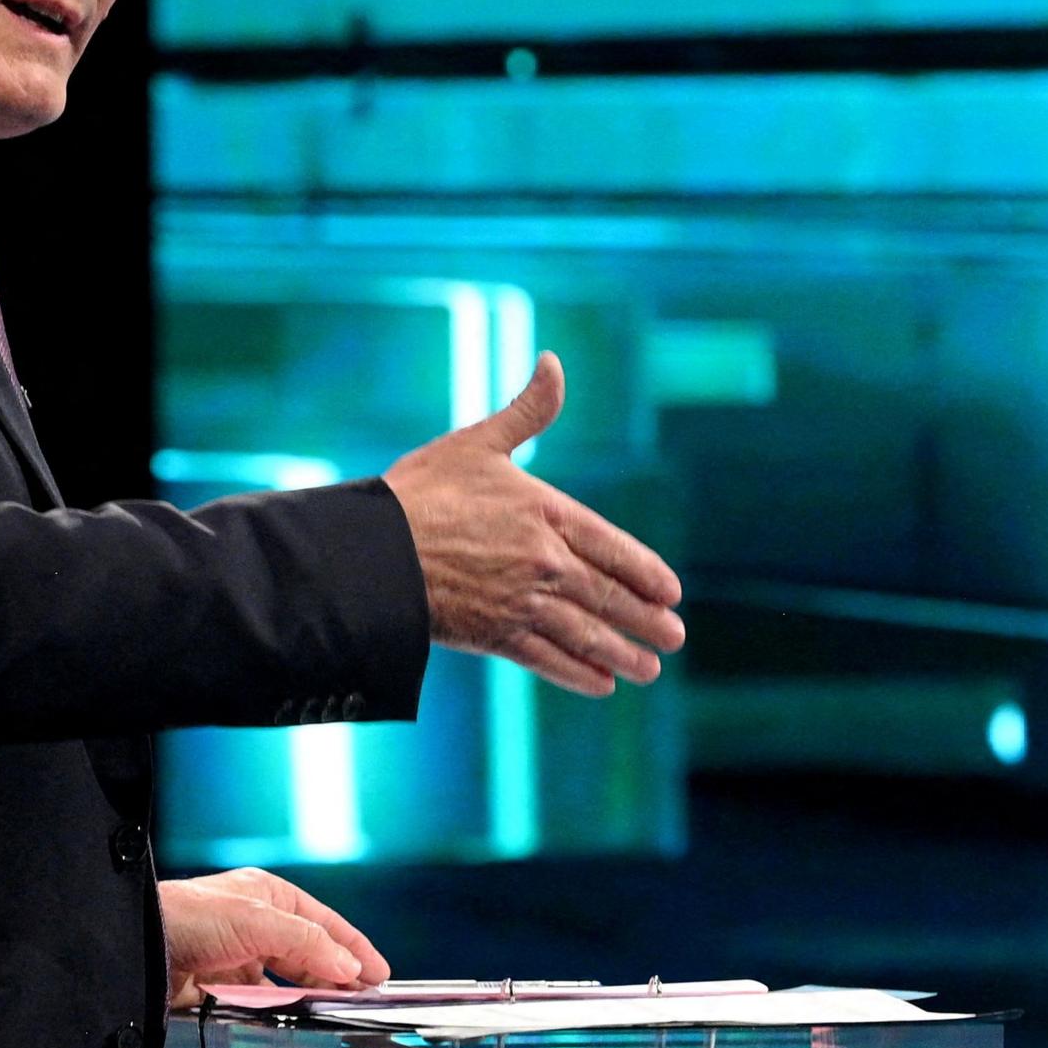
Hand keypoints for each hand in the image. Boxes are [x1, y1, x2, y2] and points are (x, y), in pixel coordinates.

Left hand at [159, 867, 390, 1010]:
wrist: (138, 948)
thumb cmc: (187, 916)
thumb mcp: (256, 921)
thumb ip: (307, 943)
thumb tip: (347, 965)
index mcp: (268, 896)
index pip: (324, 923)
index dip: (354, 947)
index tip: (378, 972)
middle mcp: (255, 925)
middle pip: (309, 954)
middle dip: (336, 975)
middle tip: (362, 998)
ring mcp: (238, 958)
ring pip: (285, 983)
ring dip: (307, 997)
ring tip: (332, 1012)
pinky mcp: (220, 988)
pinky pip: (257, 1005)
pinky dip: (275, 1014)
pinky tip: (290, 1023)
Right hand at [381, 352, 686, 697]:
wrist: (372, 553)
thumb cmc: (421, 492)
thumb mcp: (478, 442)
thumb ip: (526, 410)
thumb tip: (554, 362)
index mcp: (546, 513)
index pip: (613, 546)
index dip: (645, 571)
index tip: (671, 592)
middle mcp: (544, 563)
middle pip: (608, 595)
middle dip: (645, 620)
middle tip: (675, 638)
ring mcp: (522, 603)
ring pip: (585, 633)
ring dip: (622, 653)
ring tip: (650, 670)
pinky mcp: (495, 636)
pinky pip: (548, 659)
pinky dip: (578, 673)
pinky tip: (601, 685)